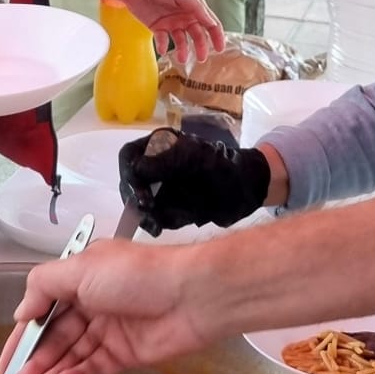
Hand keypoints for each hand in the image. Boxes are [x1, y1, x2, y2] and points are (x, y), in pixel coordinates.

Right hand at [1, 240, 220, 373]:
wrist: (192, 294)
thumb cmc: (135, 274)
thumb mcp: (81, 268)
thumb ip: (44, 287)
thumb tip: (21, 311)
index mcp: (80, 277)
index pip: (42, 310)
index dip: (22, 338)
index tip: (4, 365)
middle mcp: (92, 303)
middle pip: (56, 338)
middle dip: (33, 364)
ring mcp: (109, 330)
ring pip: (71, 357)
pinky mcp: (126, 354)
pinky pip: (93, 368)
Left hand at [106, 0, 223, 65]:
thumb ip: (196, 8)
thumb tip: (212, 23)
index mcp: (194, 5)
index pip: (210, 23)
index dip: (217, 36)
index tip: (220, 48)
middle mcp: (184, 16)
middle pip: (197, 35)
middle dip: (201, 47)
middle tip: (201, 58)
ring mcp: (171, 22)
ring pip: (181, 40)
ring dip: (183, 50)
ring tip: (181, 58)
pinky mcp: (157, 27)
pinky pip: (163, 40)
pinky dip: (163, 46)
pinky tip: (162, 48)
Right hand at [118, 129, 271, 234]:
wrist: (246, 190)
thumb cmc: (221, 165)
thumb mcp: (192, 157)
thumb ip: (163, 161)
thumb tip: (135, 169)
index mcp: (158, 147)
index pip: (128, 157)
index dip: (127, 174)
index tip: (139, 193)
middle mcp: (155, 168)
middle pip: (129, 183)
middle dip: (135, 199)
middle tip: (147, 210)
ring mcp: (160, 190)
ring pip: (138, 205)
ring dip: (146, 216)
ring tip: (156, 226)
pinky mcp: (168, 210)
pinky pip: (155, 218)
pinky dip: (159, 223)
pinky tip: (167, 226)